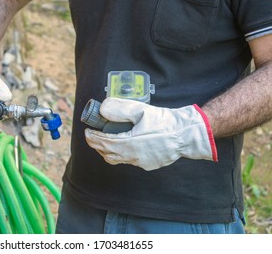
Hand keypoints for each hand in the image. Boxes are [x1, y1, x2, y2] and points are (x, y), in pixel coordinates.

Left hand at [84, 97, 217, 170]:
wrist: (186, 134)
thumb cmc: (165, 122)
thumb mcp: (141, 110)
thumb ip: (120, 109)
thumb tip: (103, 108)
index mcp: (128, 143)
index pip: (103, 142)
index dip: (92, 138)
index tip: (87, 132)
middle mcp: (132, 156)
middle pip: (106, 153)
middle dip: (96, 145)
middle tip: (92, 137)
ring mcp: (140, 162)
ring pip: (117, 160)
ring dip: (107, 152)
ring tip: (104, 143)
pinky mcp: (148, 165)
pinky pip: (129, 161)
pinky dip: (121, 155)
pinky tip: (124, 147)